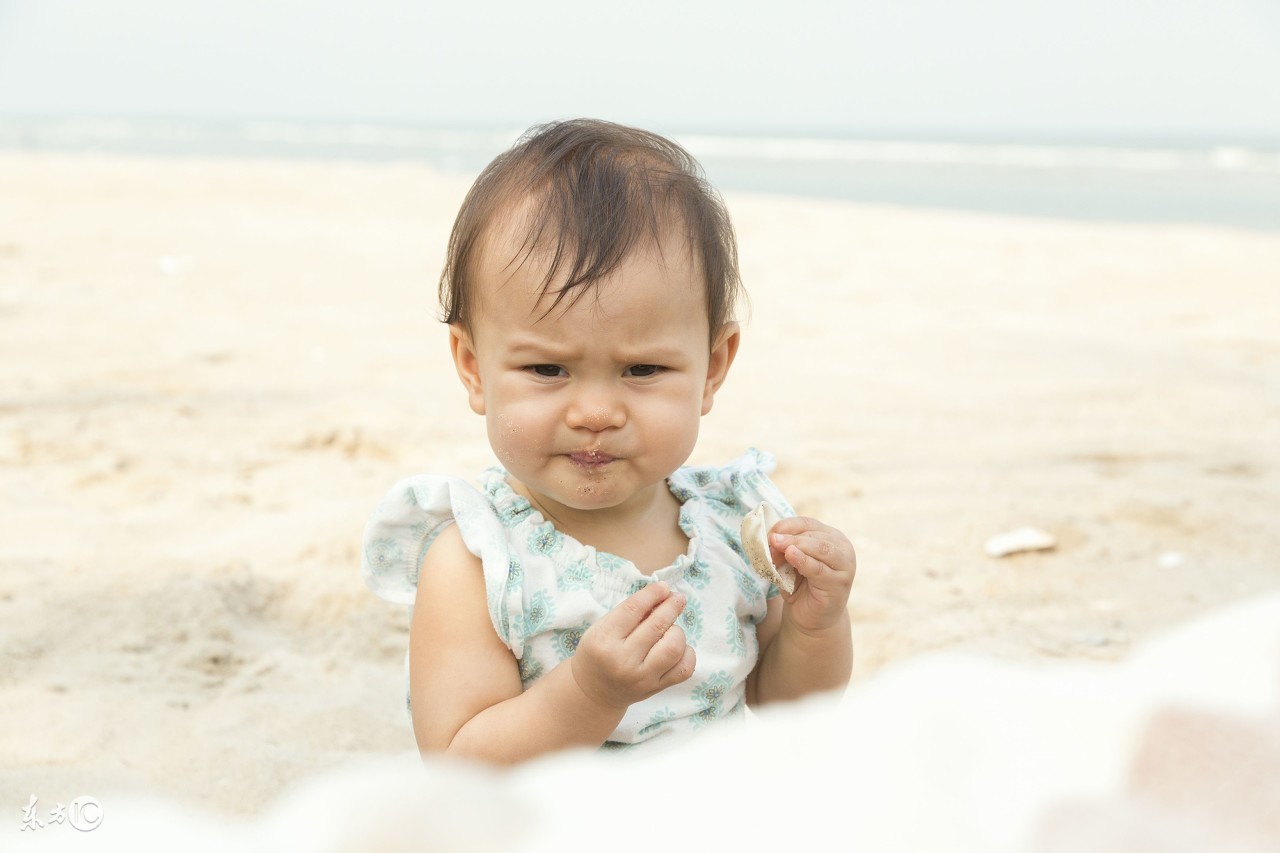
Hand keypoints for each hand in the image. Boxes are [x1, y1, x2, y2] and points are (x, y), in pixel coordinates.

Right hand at [570, 582, 696, 710]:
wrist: (594, 692)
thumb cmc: (598, 653)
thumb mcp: (602, 628)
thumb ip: (630, 612)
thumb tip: (662, 594)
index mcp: (604, 640)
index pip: (633, 609)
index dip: (652, 594)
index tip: (663, 586)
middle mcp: (622, 660)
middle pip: (656, 626)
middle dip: (671, 607)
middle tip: (678, 598)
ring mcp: (641, 677)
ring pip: (673, 648)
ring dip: (677, 632)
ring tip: (671, 629)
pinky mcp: (656, 688)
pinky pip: (684, 669)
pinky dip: (687, 654)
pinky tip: (679, 648)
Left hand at [769, 517, 855, 634]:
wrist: (811, 619)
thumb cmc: (800, 586)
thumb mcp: (789, 563)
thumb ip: (783, 550)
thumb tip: (772, 538)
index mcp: (830, 537)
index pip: (807, 523)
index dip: (787, 525)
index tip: (769, 532)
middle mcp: (842, 548)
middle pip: (813, 535)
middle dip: (789, 537)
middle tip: (770, 541)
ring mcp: (845, 565)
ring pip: (820, 548)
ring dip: (795, 545)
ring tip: (777, 546)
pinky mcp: (839, 583)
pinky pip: (819, 569)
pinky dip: (804, 560)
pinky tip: (791, 555)